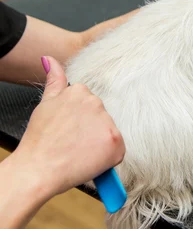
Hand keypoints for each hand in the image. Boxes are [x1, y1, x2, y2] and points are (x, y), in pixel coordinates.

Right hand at [11, 56, 124, 199]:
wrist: (38, 170)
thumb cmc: (40, 141)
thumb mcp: (45, 104)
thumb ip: (54, 80)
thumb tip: (49, 58)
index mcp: (80, 92)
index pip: (90, 106)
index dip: (80, 122)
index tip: (69, 130)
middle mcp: (97, 103)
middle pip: (102, 118)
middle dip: (91, 131)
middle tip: (72, 143)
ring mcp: (107, 121)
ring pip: (109, 133)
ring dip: (99, 143)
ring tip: (78, 152)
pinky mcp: (116, 141)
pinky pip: (117, 150)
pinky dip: (107, 158)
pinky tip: (90, 160)